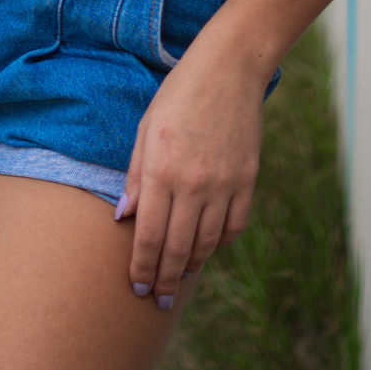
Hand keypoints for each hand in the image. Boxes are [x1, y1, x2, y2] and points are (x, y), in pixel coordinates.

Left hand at [115, 32, 266, 307]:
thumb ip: (135, 175)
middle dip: (165, 280)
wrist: (229, 69)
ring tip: (179, 277)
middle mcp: (192, 183)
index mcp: (160, 169)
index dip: (142, 267)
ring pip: (206, 243)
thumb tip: (123, 217)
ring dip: (190, 265)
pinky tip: (207, 248)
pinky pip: (233, 227)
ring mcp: (223, 184)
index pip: (149, 235)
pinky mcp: (247, 181)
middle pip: (176, 248)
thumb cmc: (179, 94)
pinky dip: (219, 243)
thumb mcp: (146, 128)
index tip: (138, 288)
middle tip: (158, 300)